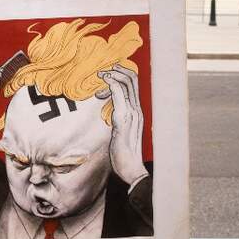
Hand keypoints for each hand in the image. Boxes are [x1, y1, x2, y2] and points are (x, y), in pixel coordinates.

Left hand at [98, 64, 148, 186]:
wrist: (131, 169)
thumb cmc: (123, 153)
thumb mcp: (120, 131)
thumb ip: (117, 119)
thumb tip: (109, 111)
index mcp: (136, 112)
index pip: (134, 86)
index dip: (122, 75)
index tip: (107, 75)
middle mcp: (137, 110)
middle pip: (133, 80)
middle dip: (118, 70)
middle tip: (103, 70)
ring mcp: (132, 113)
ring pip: (127, 83)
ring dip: (113, 74)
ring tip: (101, 74)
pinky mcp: (124, 119)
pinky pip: (120, 95)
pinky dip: (111, 84)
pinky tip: (103, 81)